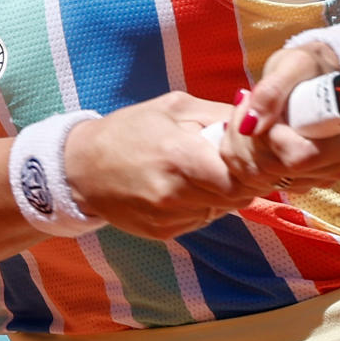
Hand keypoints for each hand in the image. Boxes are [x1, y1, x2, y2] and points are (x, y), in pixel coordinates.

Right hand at [63, 92, 257, 239]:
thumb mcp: (174, 107)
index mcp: (181, 156)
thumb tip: (259, 121)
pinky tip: (185, 187)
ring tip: (203, 171)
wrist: (80, 167)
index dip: (254, 167)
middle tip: (233, 161)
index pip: (242, 178)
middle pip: (236, 196)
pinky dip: (202, 204)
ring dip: (223, 193)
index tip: (251, 154)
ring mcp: (169, 218)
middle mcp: (176, 193)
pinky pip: (201, 220)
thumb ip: (219, 115)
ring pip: (221, 210)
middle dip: (243, 179)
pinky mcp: (163, 233)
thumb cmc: (128, 129)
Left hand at [217, 43, 339, 194]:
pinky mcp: (303, 181)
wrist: (314, 77)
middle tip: (246, 107)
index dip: (270, 136)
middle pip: (276, 171)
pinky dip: (247, 157)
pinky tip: (255, 133)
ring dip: (244, 146)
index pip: (298, 157)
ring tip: (251, 117)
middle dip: (250, 138)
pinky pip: (260, 180)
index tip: (263, 109)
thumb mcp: (292, 65)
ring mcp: (321, 177)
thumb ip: (271, 92)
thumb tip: (250, 126)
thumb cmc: (309, 68)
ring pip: (262, 178)